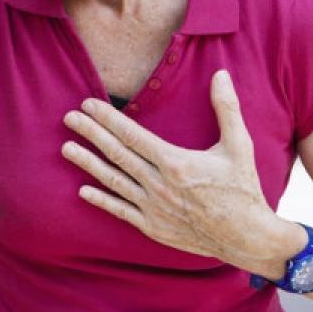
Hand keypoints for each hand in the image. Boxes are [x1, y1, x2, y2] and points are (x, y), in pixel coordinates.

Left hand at [60, 70, 301, 275]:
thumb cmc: (243, 189)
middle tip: (68, 117)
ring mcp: (153, 208)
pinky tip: (82, 190)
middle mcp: (159, 185)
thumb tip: (221, 74)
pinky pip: (121, 210)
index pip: (132, 135)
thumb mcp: (239, 145)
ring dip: (88, 163)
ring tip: (65, 148)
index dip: (107, 119)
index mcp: (176, 162)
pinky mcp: (153, 227)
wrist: (247, 237)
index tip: (88, 104)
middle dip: (90, 134)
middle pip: (117, 154)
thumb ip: (226, 109)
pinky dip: (101, 199)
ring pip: (113, 181)